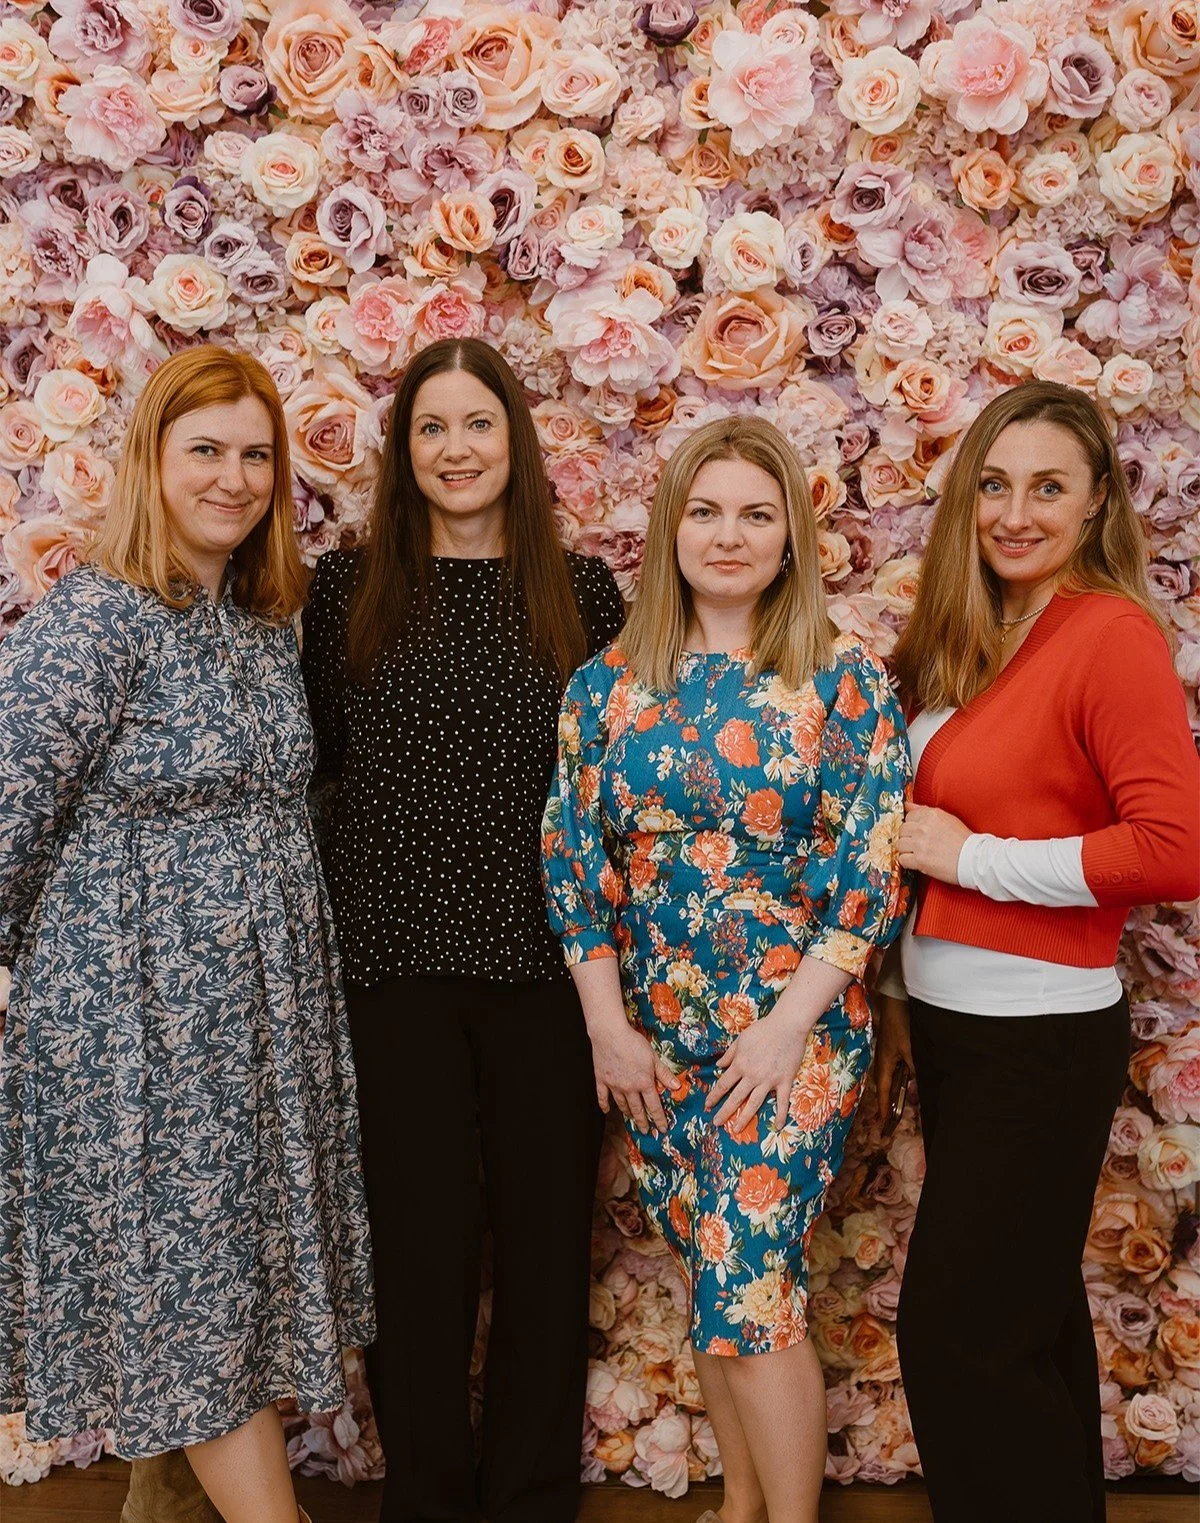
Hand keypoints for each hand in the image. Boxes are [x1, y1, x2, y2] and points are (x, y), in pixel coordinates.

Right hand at [589, 1019, 674, 1134]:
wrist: (610, 1034)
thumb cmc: (633, 1043)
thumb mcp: (653, 1057)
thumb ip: (664, 1073)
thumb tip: (676, 1086)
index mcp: (644, 1082)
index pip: (654, 1106)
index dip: (659, 1119)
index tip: (662, 1129)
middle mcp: (629, 1088)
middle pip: (637, 1109)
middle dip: (643, 1122)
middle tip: (645, 1131)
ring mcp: (614, 1086)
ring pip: (622, 1104)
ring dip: (628, 1113)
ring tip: (631, 1119)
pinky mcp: (602, 1080)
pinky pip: (602, 1097)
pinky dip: (605, 1105)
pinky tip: (607, 1110)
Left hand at [705, 1010, 813, 1130]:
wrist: (787, 1026)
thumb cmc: (763, 1029)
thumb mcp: (741, 1039)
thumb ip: (730, 1054)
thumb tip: (718, 1065)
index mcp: (740, 1064)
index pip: (723, 1084)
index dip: (714, 1096)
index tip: (707, 1105)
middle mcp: (752, 1076)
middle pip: (735, 1098)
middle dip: (724, 1112)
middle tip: (716, 1123)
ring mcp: (769, 1081)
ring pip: (754, 1104)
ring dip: (744, 1118)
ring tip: (736, 1129)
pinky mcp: (784, 1082)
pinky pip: (782, 1101)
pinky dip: (780, 1115)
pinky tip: (777, 1126)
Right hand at [871, 993, 913, 1126]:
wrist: (897, 1001)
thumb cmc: (900, 1023)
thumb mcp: (911, 1049)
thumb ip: (915, 1068)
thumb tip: (919, 1086)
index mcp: (884, 1063)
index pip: (883, 1091)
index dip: (883, 1108)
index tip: (883, 1124)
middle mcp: (884, 1060)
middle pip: (886, 1086)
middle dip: (888, 1102)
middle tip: (890, 1118)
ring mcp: (890, 1054)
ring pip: (893, 1078)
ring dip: (897, 1090)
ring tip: (903, 1104)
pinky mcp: (896, 1048)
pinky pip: (899, 1069)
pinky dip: (903, 1078)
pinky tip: (913, 1081)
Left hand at [898, 803, 970, 883]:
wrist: (973, 859)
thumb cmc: (963, 840)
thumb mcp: (946, 818)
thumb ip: (924, 811)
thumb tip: (907, 804)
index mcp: (931, 815)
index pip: (908, 816)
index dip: (913, 826)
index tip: (919, 833)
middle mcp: (923, 827)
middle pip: (902, 830)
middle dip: (908, 837)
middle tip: (918, 844)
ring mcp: (920, 844)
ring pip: (899, 844)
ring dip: (907, 850)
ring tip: (918, 853)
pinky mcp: (919, 860)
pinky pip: (902, 859)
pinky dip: (908, 862)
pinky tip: (918, 862)